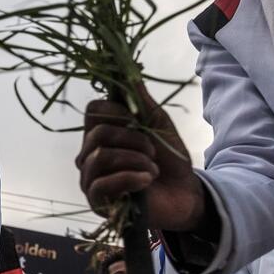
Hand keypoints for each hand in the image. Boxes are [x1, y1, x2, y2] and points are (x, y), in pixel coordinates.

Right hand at [76, 83, 205, 231]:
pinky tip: (146, 181)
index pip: (93, 110)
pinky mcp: (95, 201)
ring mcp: (89, 178)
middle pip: (98, 133)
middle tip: (153, 151)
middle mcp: (88, 153)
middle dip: (133, 140)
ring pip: (100, 157)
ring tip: (152, 169)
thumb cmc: (169, 160)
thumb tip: (128, 71)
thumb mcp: (159, 125)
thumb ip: (141, 101)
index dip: (118, 113)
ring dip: (135, 160)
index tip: (139, 123)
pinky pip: (102, 184)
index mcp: (100, 132)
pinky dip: (129, 178)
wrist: (184, 195)